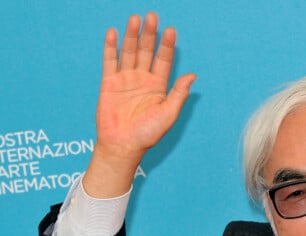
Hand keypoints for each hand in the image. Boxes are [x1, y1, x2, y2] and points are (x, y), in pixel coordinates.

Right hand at [85, 12, 195, 197]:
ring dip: (132, 36)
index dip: (167, 45)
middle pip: (147, 51)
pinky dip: (111, 47)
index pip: (164, 60)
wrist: (123, 146)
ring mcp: (126, 80)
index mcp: (158, 87)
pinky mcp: (109, 83)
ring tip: (135, 19)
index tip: (171, 30)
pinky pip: (110, 61)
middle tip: (152, 16)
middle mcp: (143, 80)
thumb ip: (178, 93)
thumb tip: (193, 75)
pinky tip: (113, 33)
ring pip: (130, 52)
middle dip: (150, 34)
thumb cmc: (148, 134)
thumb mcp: (168, 114)